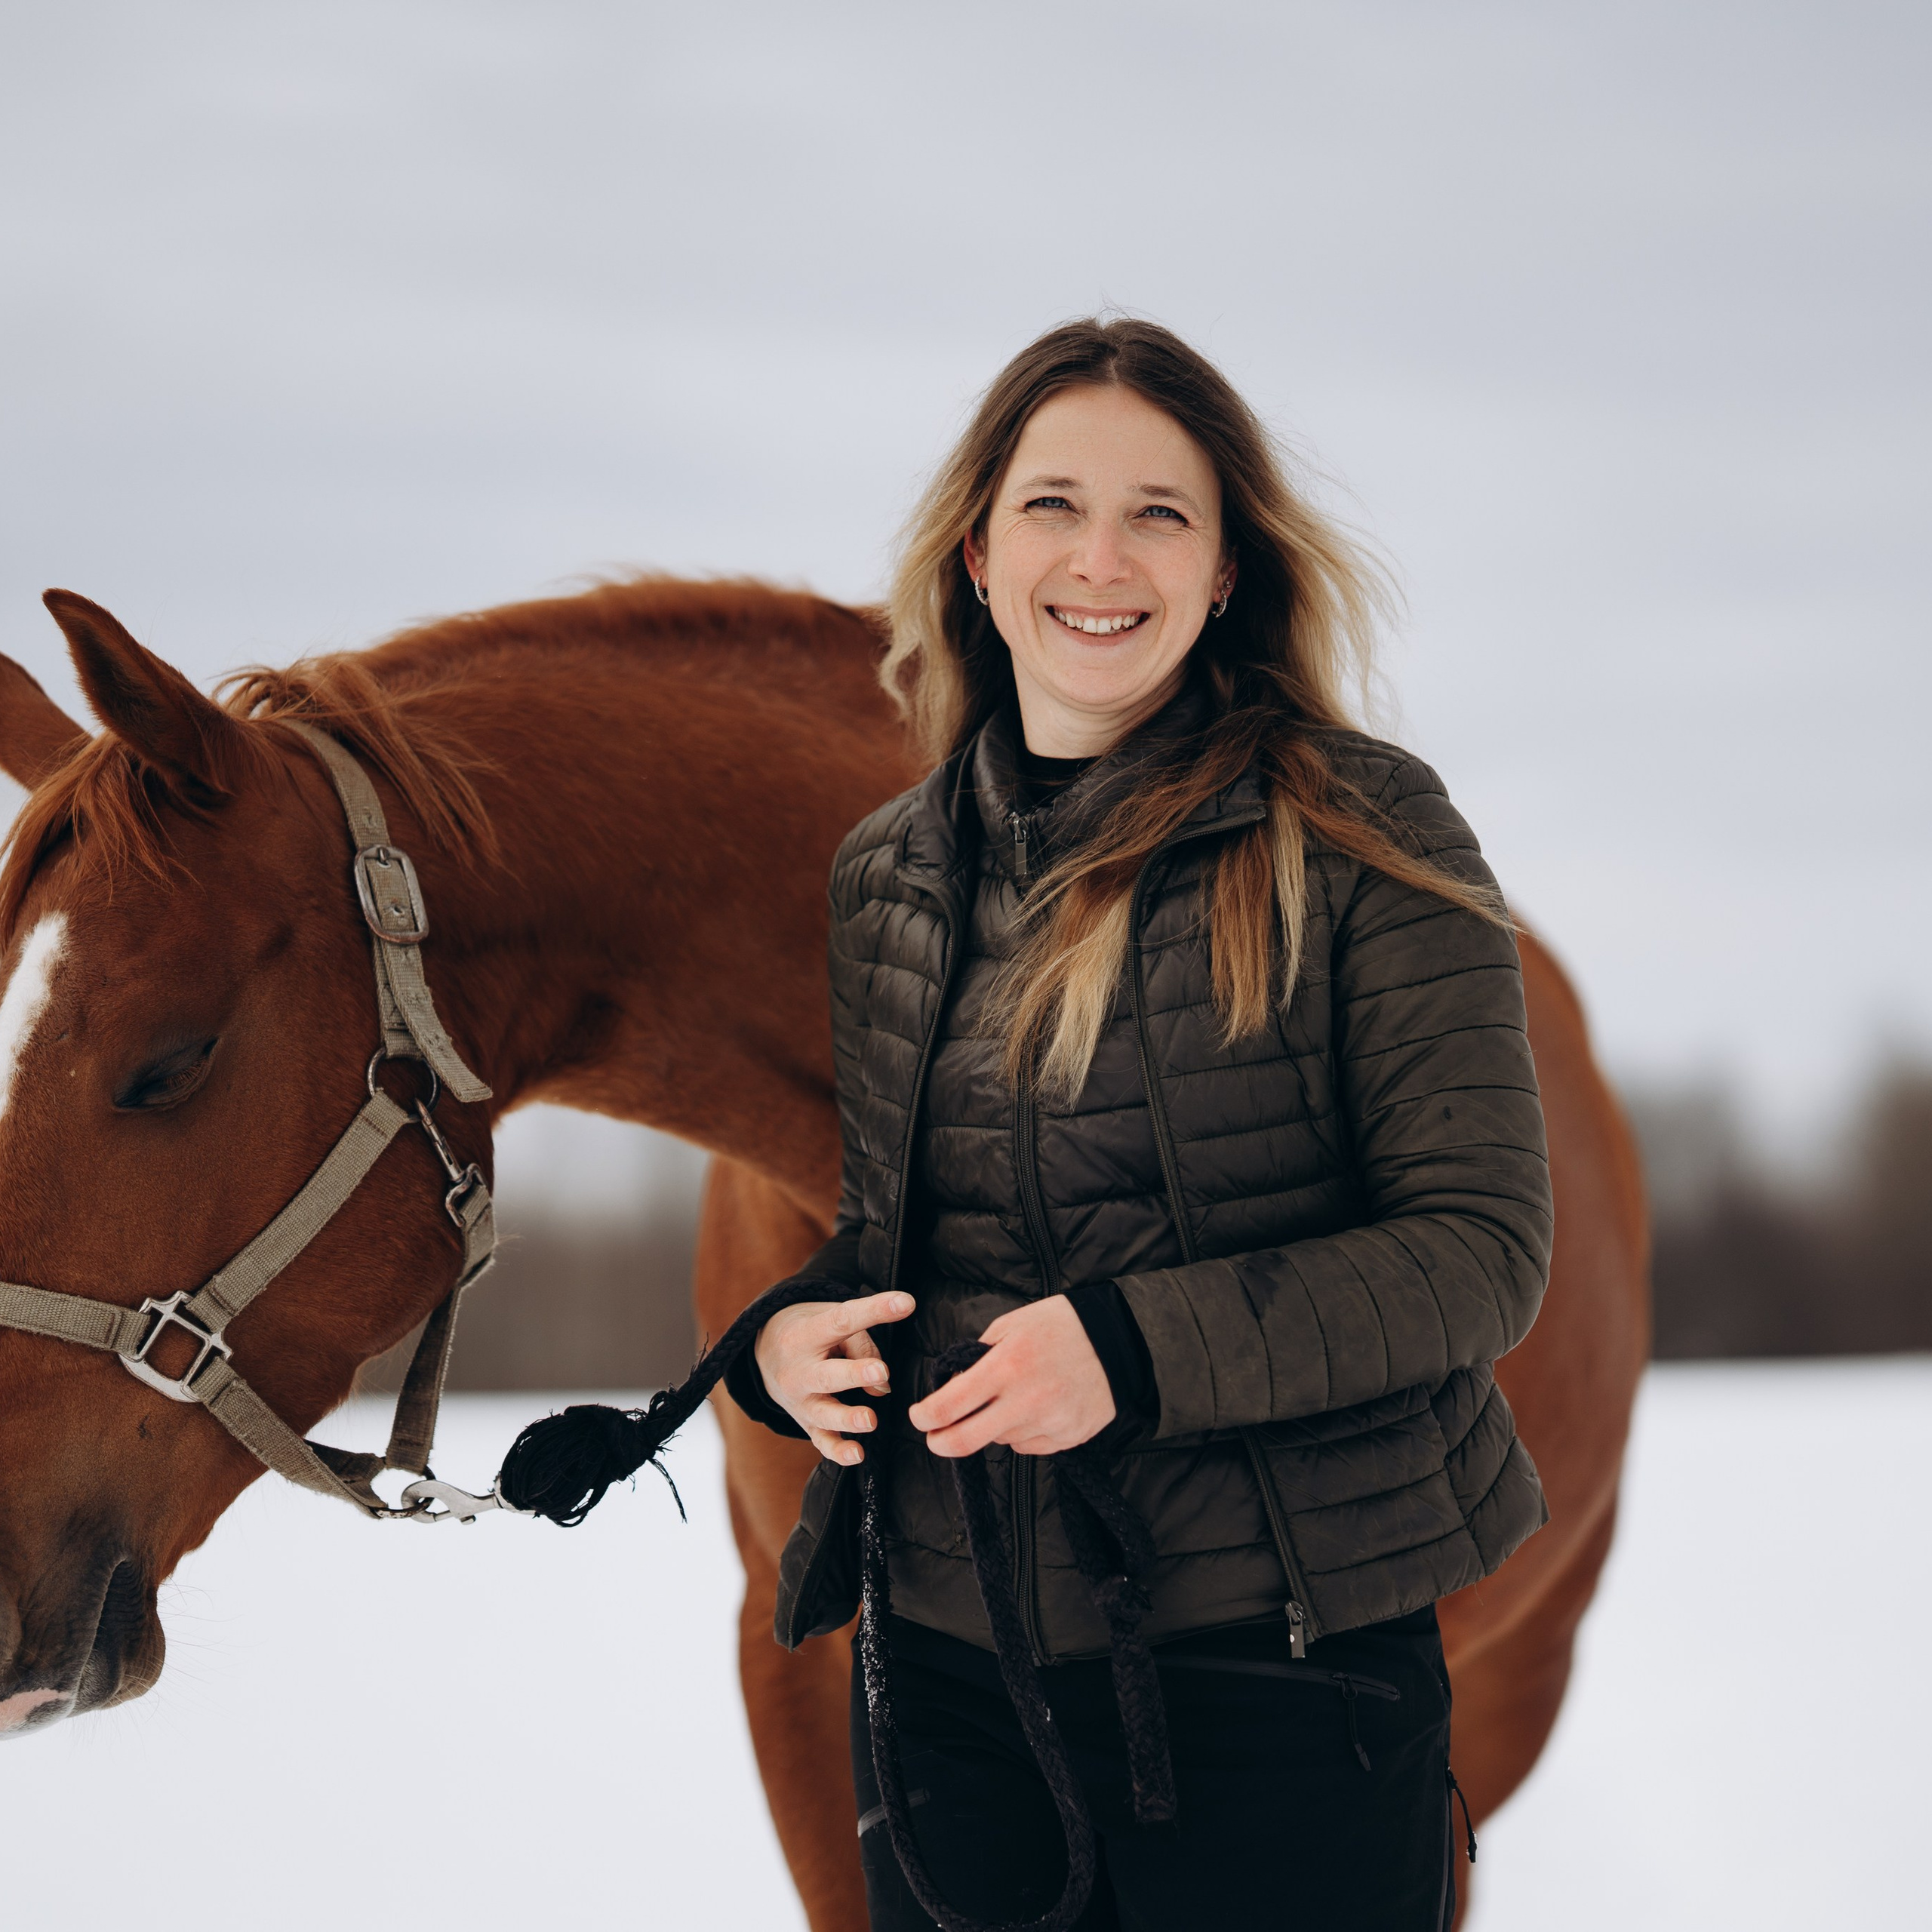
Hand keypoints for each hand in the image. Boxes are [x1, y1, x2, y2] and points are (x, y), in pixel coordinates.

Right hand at [754, 1292, 915, 1464]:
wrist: (764, 1352)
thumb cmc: (810, 1331)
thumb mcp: (828, 1320)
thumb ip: (860, 1345)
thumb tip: (882, 1385)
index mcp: (805, 1334)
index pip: (842, 1320)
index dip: (874, 1310)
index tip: (905, 1303)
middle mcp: (797, 1369)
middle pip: (827, 1374)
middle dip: (854, 1373)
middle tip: (881, 1372)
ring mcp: (799, 1400)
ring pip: (824, 1413)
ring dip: (848, 1417)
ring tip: (871, 1420)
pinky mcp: (805, 1422)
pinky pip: (821, 1440)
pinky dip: (838, 1450)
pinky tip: (857, 1455)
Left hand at [906, 1295, 1113, 1458]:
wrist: (1118, 1340)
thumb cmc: (1060, 1325)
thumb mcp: (1011, 1325)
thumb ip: (978, 1356)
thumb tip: (953, 1386)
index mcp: (1006, 1366)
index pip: (949, 1406)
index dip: (925, 1417)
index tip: (919, 1417)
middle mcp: (1026, 1400)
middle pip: (967, 1441)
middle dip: (941, 1444)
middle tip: (935, 1439)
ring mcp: (1050, 1423)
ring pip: (1001, 1441)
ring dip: (994, 1427)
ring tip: (1014, 1398)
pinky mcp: (1069, 1438)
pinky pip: (1030, 1445)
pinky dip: (1024, 1431)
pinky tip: (1038, 1408)